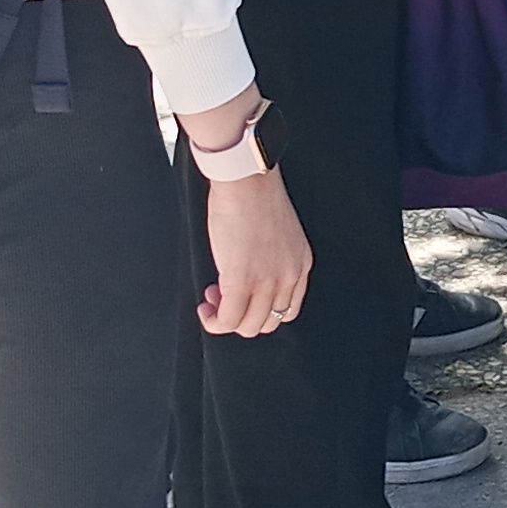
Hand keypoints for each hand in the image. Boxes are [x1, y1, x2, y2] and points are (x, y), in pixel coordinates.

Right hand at [198, 167, 311, 336]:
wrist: (245, 180)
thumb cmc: (256, 195)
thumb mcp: (279, 234)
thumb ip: (273, 258)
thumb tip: (249, 277)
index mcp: (300, 263)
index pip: (287, 309)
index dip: (261, 310)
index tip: (243, 299)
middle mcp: (289, 276)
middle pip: (269, 322)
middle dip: (242, 316)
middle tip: (222, 297)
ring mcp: (266, 282)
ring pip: (248, 327)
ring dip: (226, 320)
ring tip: (212, 301)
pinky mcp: (241, 281)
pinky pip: (227, 321)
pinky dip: (214, 321)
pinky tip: (205, 308)